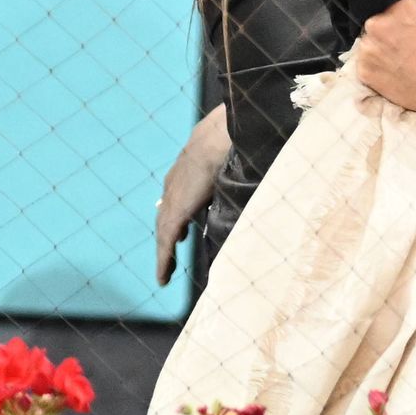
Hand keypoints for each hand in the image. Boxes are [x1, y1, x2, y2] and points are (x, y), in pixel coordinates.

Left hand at [156, 103, 233, 285]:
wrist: (218, 137)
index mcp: (184, 169)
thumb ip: (230, 162)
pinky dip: (164, 260)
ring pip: (163, 233)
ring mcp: (172, 200)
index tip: (180, 232)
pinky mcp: (176, 213)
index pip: (175, 197)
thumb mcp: (227, 151)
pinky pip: (166, 243)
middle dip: (168, 236)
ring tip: (165, 273)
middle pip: (165, 217)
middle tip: (169, 257)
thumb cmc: (230, 139)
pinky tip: (164, 277)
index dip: (176, 215)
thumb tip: (252, 161)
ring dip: (164, 254)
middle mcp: (173, 186)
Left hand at [351, 0, 415, 173]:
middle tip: (410, 36)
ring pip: (370, 37)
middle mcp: (378, 23)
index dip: (401, 4)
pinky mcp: (364, 71)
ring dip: (382, 42)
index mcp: (400, 3)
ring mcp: (368, 49)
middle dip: (391, 22)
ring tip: (403, 53)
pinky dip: (377, 62)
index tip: (413, 16)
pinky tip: (396, 66)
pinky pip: (365, 60)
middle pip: (377, 15)